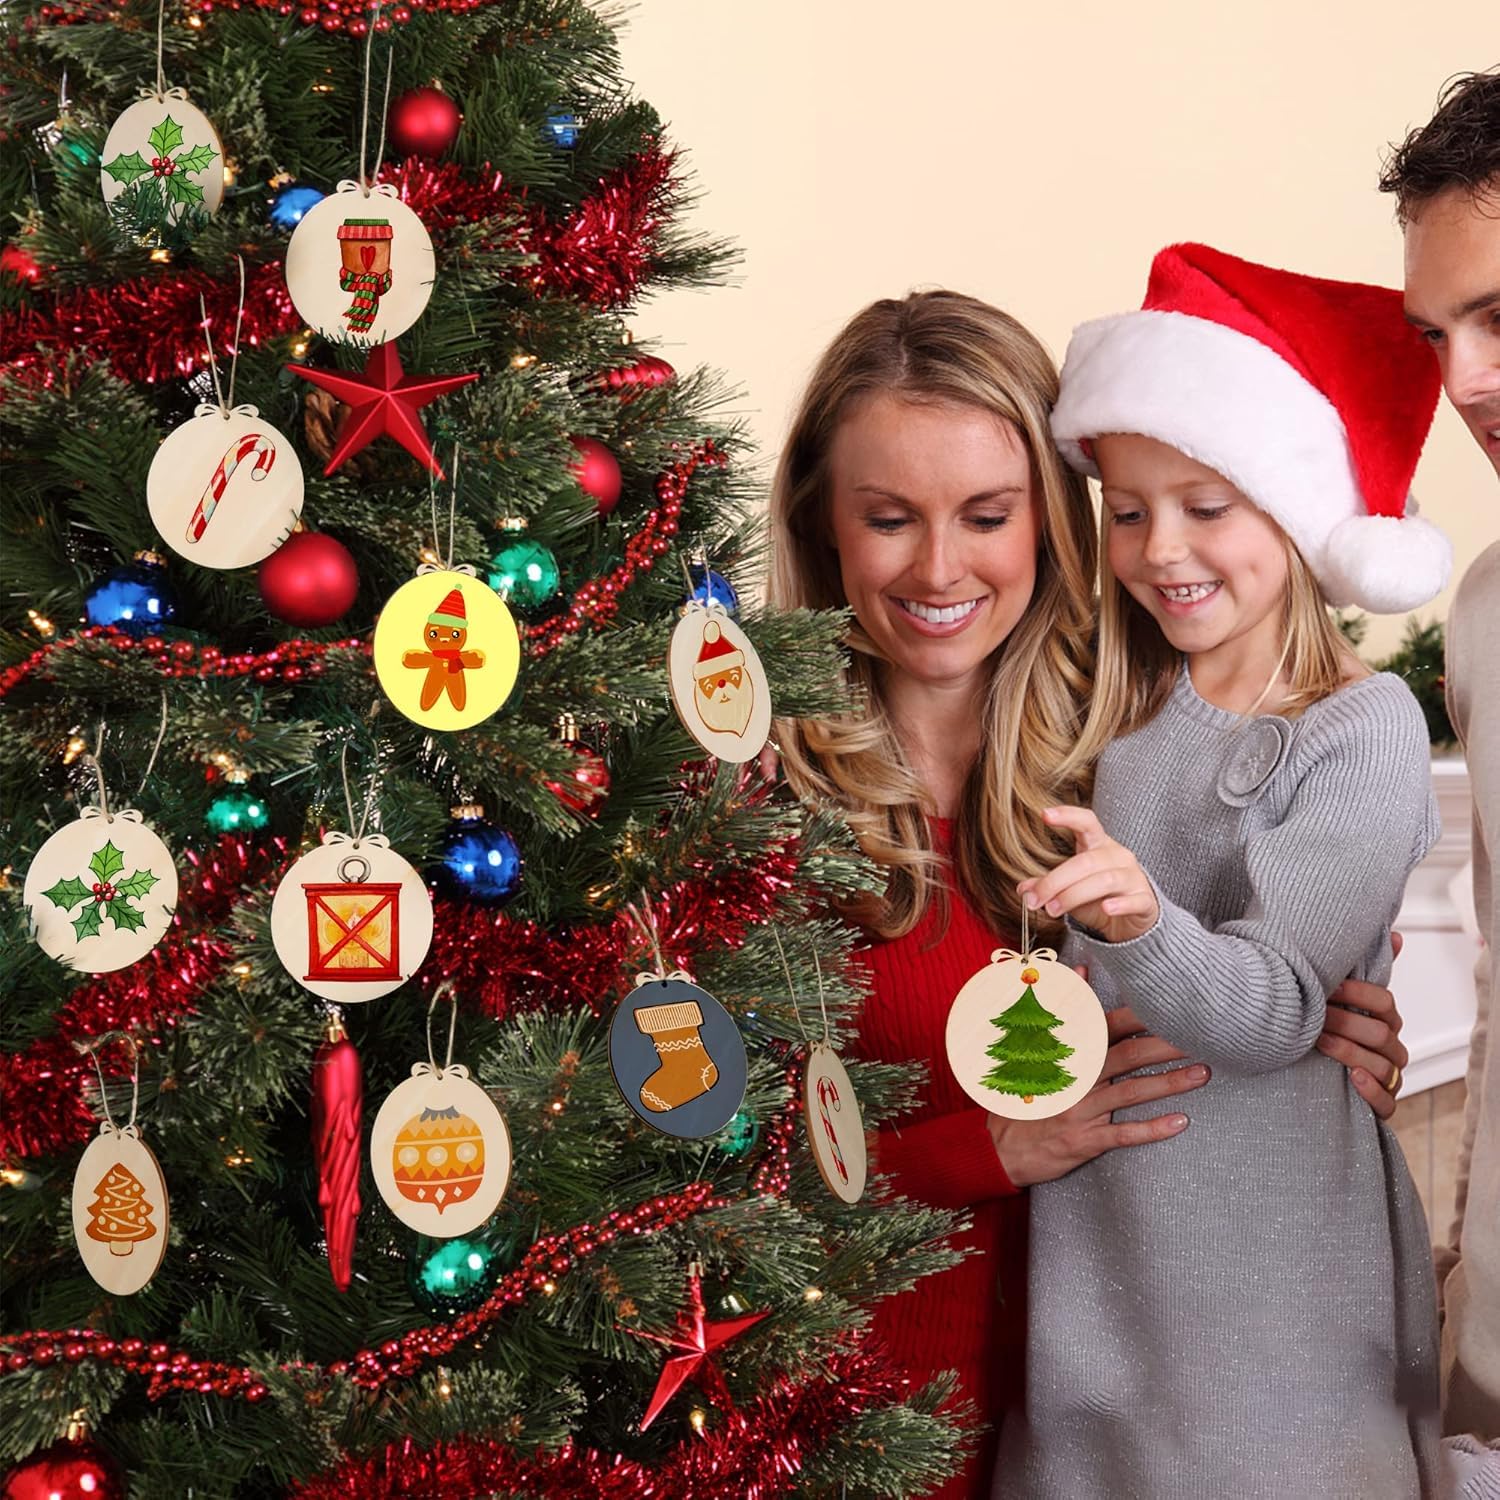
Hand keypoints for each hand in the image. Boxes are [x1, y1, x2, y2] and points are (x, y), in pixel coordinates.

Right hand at [988, 984, 1207, 1186]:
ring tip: (1202, 1073)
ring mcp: (1081, 1109)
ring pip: (1131, 1093)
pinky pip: (1123, 1134)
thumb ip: (1063, 1006)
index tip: (1172, 1005)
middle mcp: (1076, 1076)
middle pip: (1128, 1055)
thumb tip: (1082, 967)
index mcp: (1066, 1050)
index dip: (1142, 1015)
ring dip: (1169, 1083)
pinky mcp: (1085, 1139)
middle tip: (1201, 1037)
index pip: (1108, 1025)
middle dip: (1167, 1045)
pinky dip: (1152, 1129)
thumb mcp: (1033, 1042)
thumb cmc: (1024, 1090)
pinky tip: (1180, 1122)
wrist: (999, 1146)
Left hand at [1017, 806, 1159, 943]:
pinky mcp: (1145, 900)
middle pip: (1085, 861)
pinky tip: (1105, 909)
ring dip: (1073, 895)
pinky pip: (1133, 900)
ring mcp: (1133, 877)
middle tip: (1035, 900)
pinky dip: (1119, 904)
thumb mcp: (1070, 890)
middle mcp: (1118, 856)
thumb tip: (1023, 890)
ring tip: (1052, 910)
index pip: (1087, 822)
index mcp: (1098, 845)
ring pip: (1104, 880)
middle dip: (1055, 881)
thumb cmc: (1099, 898)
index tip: (1045, 815)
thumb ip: (1048, 887)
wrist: (1132, 922)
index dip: (1068, 816)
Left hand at [1316, 930, 1408, 1120]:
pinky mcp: (1381, 1103)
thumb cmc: (1330, 1030)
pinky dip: (1371, 1090)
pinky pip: (1387, 1102)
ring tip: (1321, 1043)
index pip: (1384, 1002)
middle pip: (1380, 1033)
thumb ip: (1360, 969)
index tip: (1328, 987)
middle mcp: (1390, 1046)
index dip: (1358, 993)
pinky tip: (1353, 1077)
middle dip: (1346, 1023)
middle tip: (1314, 1017)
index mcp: (1384, 1019)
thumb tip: (1394, 934)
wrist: (1315, 1077)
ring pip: (1383, 1065)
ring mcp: (1388, 1076)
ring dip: (1350, 1052)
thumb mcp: (1340, 1000)